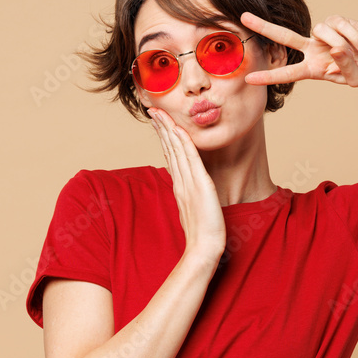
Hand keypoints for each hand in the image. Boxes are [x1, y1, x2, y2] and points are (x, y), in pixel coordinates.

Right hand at [148, 108, 225, 260]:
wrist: (204, 248)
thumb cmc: (202, 234)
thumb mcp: (193, 210)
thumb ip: (189, 197)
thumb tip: (188, 190)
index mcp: (180, 186)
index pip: (170, 155)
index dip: (164, 137)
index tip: (158, 122)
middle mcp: (181, 181)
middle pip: (169, 148)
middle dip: (161, 127)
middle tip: (152, 110)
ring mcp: (189, 182)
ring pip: (176, 149)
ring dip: (168, 129)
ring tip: (159, 113)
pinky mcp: (200, 184)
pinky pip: (190, 158)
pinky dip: (183, 142)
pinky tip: (178, 129)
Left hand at [241, 12, 357, 87]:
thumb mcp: (355, 78)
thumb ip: (344, 66)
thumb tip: (334, 49)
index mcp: (312, 69)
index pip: (287, 73)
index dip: (269, 77)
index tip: (248, 79)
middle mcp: (313, 50)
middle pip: (284, 37)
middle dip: (264, 27)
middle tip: (243, 18)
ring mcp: (323, 35)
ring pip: (322, 30)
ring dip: (343, 41)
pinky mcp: (337, 22)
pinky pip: (338, 24)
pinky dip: (352, 35)